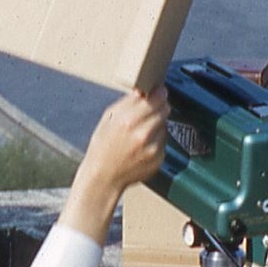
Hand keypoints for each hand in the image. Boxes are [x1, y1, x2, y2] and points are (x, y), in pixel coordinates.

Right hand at [59, 86, 170, 244]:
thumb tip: (143, 90)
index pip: (156, 98)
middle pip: (164, 109)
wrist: (103, 177)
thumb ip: (127, 103)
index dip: (158, 93)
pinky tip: (142, 146)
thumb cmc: (102, 147)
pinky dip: (156, 140)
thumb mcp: (108, 119)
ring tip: (140, 133)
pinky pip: (164, 141)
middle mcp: (143, 133)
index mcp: (128, 120)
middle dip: (158, 108)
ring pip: (165, 124)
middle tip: (148, 112)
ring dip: (157, 125)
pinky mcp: (159, 157)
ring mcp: (153, 147)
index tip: (158, 91)